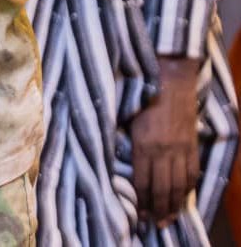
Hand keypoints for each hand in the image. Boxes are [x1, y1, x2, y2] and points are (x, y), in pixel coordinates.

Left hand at [131, 55, 202, 225]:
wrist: (171, 76)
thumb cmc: (141, 91)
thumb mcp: (124, 113)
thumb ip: (121, 134)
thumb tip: (111, 152)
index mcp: (144, 143)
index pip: (143, 181)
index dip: (141, 202)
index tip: (138, 216)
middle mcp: (164, 151)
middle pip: (162, 189)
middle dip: (158, 210)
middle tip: (154, 225)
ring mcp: (180, 149)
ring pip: (179, 185)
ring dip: (174, 205)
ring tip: (169, 219)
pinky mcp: (192, 144)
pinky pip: (191, 172)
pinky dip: (188, 188)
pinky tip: (183, 197)